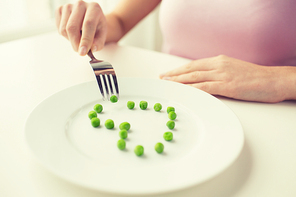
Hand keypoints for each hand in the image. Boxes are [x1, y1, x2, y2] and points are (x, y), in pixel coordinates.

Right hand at [55, 1, 106, 55]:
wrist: (91, 19)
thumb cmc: (97, 27)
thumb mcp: (102, 35)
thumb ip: (98, 43)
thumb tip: (91, 48)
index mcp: (94, 8)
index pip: (88, 24)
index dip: (85, 40)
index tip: (83, 52)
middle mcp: (81, 4)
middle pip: (72, 27)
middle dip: (75, 43)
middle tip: (80, 52)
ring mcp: (68, 6)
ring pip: (64, 29)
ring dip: (70, 40)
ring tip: (79, 39)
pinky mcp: (60, 10)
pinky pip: (59, 28)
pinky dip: (65, 35)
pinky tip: (73, 33)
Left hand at [160, 55, 286, 102]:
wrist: (273, 80)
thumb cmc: (254, 77)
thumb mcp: (233, 70)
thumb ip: (218, 73)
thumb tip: (204, 80)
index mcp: (219, 61)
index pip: (194, 65)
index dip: (179, 70)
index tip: (169, 74)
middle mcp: (218, 65)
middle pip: (191, 70)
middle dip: (174, 75)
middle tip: (162, 79)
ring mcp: (222, 75)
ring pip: (195, 77)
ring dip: (179, 81)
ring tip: (168, 84)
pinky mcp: (228, 86)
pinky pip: (206, 87)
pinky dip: (192, 89)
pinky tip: (183, 92)